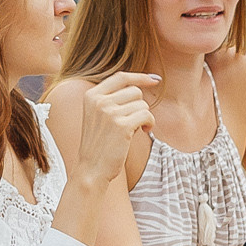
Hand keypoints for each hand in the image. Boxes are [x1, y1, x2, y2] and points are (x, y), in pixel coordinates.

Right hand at [69, 72, 158, 190]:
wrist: (91, 169)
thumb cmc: (99, 144)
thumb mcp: (98, 115)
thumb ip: (112, 98)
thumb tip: (140, 83)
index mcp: (91, 95)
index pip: (121, 77)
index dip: (140, 76)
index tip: (155, 80)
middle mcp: (99, 101)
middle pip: (134, 91)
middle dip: (140, 105)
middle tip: (135, 120)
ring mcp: (109, 112)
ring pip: (142, 104)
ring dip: (144, 117)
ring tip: (136, 128)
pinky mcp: (121, 126)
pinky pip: (146, 115)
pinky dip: (149, 124)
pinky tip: (143, 131)